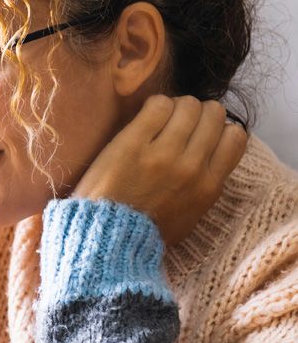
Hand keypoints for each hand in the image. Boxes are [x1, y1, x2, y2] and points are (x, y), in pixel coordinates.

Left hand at [72, 95, 247, 244]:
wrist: (107, 238)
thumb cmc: (145, 230)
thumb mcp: (190, 215)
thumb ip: (204, 185)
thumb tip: (211, 155)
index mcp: (209, 186)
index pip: (235, 137)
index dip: (218, 129)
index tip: (200, 134)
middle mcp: (192, 167)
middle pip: (213, 114)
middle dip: (197, 113)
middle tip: (177, 123)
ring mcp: (163, 154)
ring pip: (187, 105)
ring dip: (175, 107)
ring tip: (158, 120)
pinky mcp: (133, 143)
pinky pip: (157, 105)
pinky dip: (155, 105)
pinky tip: (144, 118)